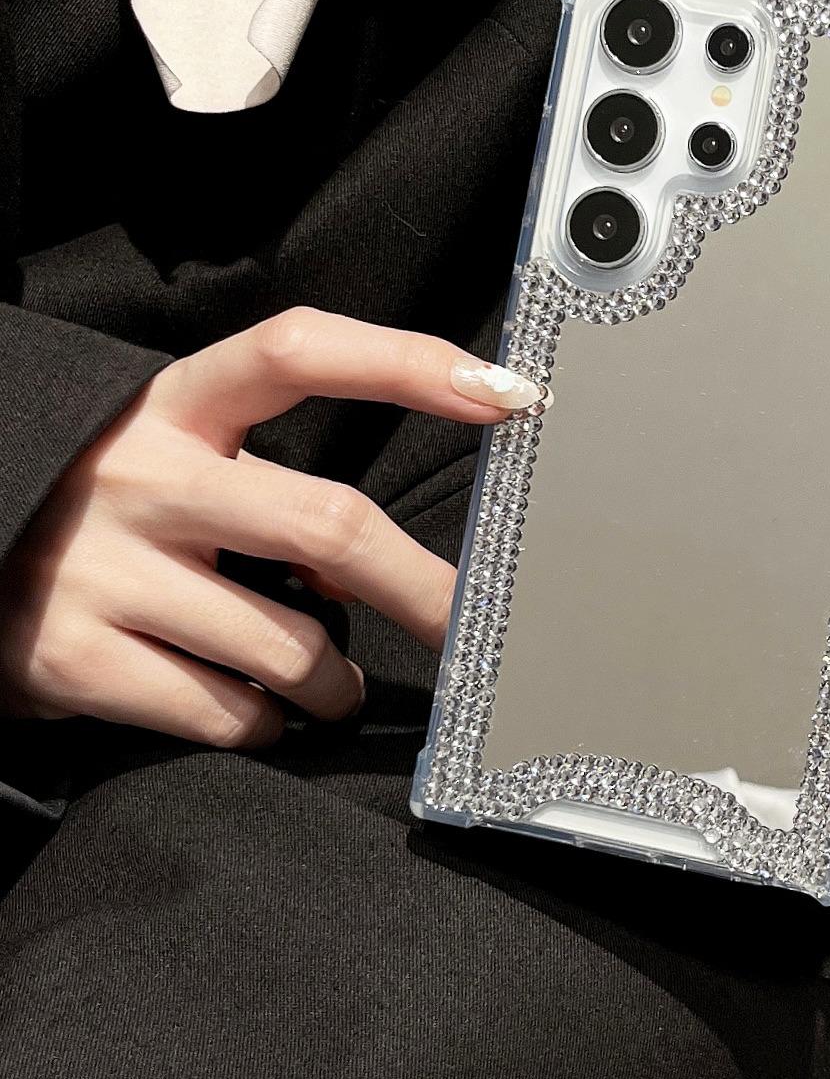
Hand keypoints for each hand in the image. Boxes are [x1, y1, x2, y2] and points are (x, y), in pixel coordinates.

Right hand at [0, 309, 543, 748]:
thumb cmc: (114, 520)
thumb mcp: (180, 465)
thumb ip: (274, 485)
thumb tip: (398, 571)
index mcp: (175, 406)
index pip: (298, 351)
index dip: (407, 362)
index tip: (508, 392)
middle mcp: (139, 474)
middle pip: (329, 526)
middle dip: (423, 590)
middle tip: (465, 625)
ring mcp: (99, 567)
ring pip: (292, 647)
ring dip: (336, 685)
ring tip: (327, 686)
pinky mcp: (72, 659)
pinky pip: (230, 715)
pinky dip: (268, 727)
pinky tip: (257, 714)